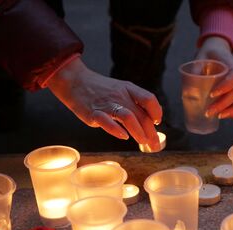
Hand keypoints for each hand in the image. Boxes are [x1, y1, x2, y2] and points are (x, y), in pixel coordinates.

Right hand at [47, 57, 161, 150]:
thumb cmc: (100, 90)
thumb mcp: (120, 90)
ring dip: (138, 131)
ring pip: (128, 117)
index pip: (149, 99)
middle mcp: (120, 96)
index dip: (156, 111)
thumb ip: (134, 103)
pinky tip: (124, 137)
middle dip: (151, 132)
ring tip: (143, 142)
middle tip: (155, 145)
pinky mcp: (93, 113)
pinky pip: (106, 121)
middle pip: (141, 114)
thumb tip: (151, 121)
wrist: (75, 81)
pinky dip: (116, 130)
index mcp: (128, 89)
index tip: (157, 122)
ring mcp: (106, 105)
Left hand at [195, 37, 232, 118]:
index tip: (212, 94)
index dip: (226, 86)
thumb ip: (195, 72)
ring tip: (218, 117)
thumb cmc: (207, 56)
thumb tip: (188, 92)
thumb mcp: (199, 59)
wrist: (216, 51)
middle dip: (224, 104)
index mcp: (231, 65)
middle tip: (208, 112)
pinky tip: (223, 116)